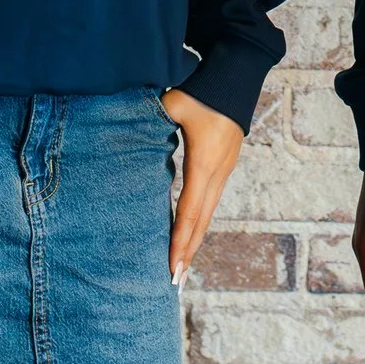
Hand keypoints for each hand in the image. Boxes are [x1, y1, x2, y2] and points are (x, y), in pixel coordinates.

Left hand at [162, 87, 245, 283]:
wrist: (236, 81)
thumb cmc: (203, 93)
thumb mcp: (174, 105)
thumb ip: (152, 120)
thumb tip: (128, 131)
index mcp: (203, 164)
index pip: (189, 210)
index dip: (179, 240)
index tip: (172, 266)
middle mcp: (216, 175)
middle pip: (201, 222)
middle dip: (187, 253)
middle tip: (175, 282)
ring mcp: (222, 172)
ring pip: (207, 214)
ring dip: (194, 241)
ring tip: (182, 267)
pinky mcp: (223, 167)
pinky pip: (209, 202)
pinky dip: (199, 223)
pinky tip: (190, 233)